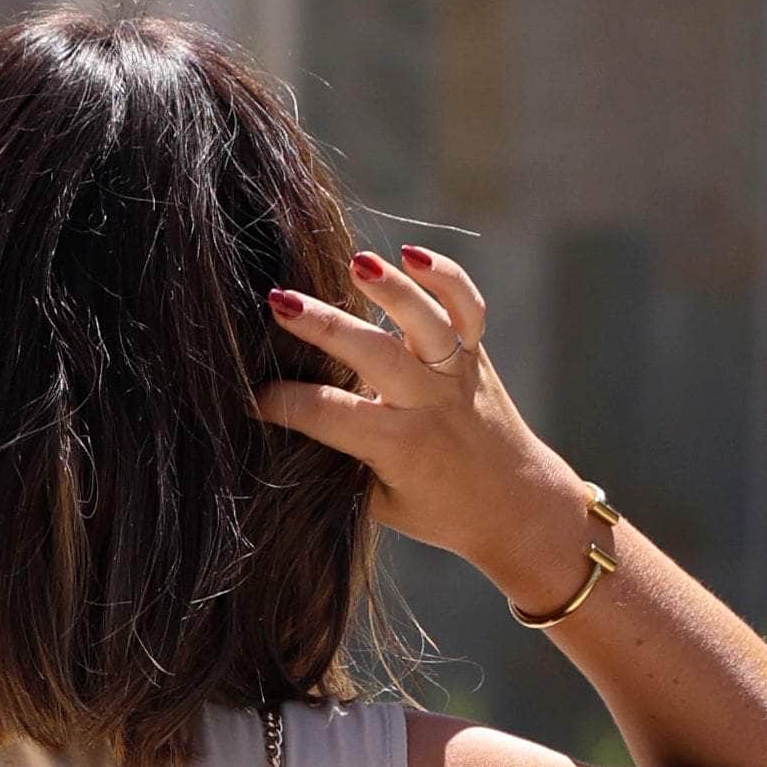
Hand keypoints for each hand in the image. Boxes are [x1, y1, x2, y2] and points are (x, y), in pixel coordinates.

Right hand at [258, 247, 596, 615]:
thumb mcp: (381, 502)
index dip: (285, 404)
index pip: (331, 416)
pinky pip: (469, 308)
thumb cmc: (440, 512)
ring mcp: (458, 374)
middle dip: (324, 328)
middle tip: (278, 303)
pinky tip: (411, 254)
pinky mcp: (477, 355)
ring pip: (427, 323)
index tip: (250, 395)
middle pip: (374, 356)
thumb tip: (286, 424)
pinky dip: (447, 276)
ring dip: (392, 291)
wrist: (517, 507)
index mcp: (401, 447)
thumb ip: (342, 463)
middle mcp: (431, 405)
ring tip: (356, 264)